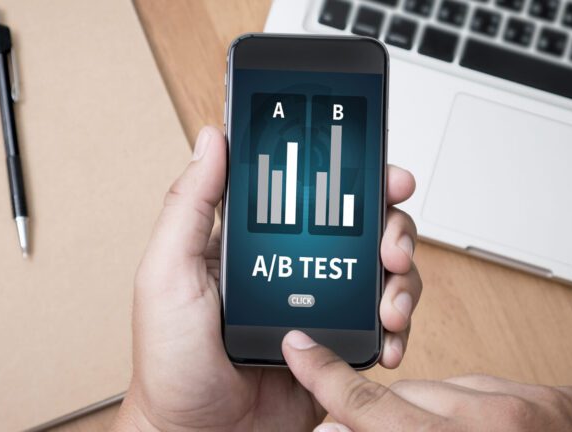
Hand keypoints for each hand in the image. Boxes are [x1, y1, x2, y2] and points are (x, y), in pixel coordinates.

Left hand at [111, 126, 421, 430]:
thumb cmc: (172, 363)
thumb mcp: (168, 273)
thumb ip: (189, 205)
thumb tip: (212, 140)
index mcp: (256, 243)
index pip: (311, 193)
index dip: (352, 178)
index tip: (379, 174)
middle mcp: (293, 268)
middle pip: (361, 228)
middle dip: (392, 227)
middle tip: (392, 246)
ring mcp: (319, 308)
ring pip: (381, 272)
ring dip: (403, 277)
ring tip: (392, 302)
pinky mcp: (336, 346)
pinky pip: (383, 325)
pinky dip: (399, 326)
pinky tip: (390, 336)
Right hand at [282, 330, 571, 431]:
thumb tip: (346, 426)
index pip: (368, 405)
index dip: (325, 376)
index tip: (300, 348)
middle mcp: (497, 421)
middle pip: (407, 395)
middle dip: (394, 419)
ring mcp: (537, 405)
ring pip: (453, 388)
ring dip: (445, 416)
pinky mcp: (566, 398)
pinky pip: (500, 388)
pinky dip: (489, 412)